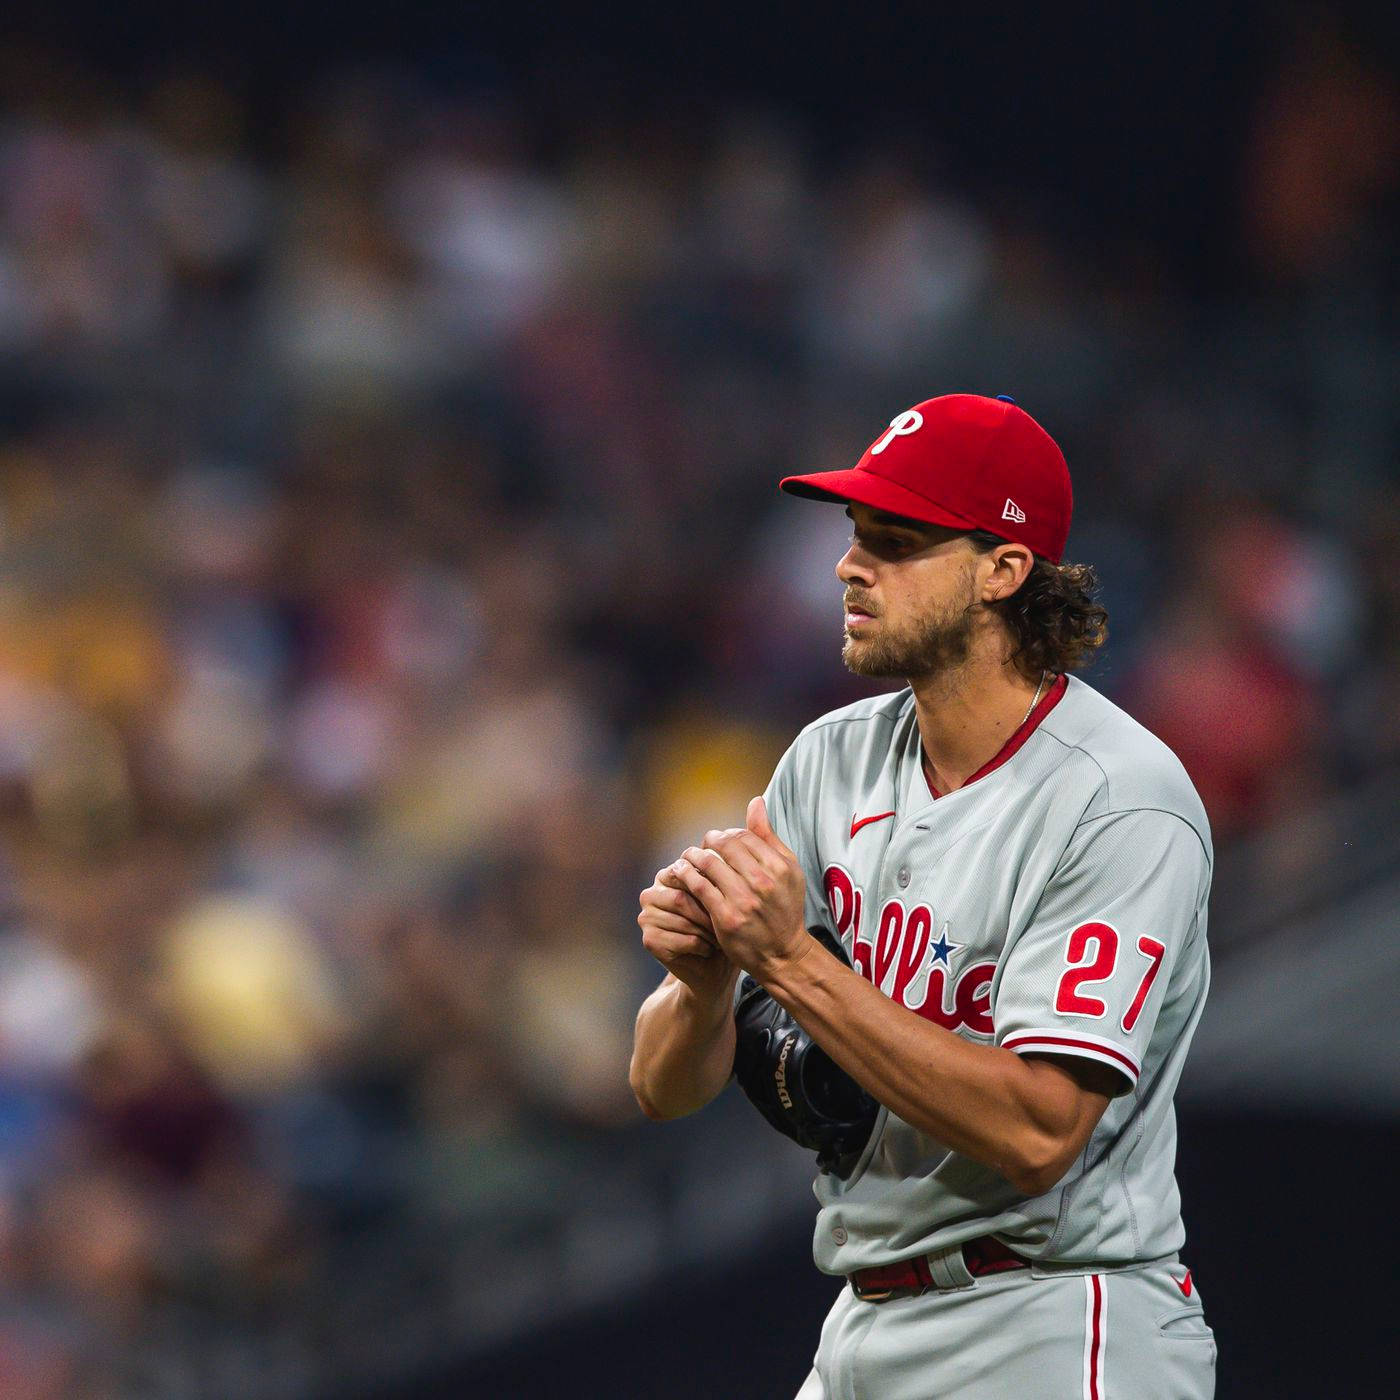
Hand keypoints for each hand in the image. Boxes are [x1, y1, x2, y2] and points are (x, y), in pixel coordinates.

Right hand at [638, 862, 734, 1001]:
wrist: (713, 964)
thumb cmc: (720, 924)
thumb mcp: (720, 896)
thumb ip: (713, 879)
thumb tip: (716, 861)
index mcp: (665, 876)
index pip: (684, 875)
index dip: (708, 888)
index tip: (728, 898)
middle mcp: (650, 894)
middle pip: (681, 899)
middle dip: (708, 913)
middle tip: (726, 923)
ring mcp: (646, 918)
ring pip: (684, 921)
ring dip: (708, 931)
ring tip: (720, 937)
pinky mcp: (649, 940)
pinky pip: (683, 940)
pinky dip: (703, 946)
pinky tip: (709, 949)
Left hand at [672, 796, 810, 980]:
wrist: (782, 954)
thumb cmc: (785, 909)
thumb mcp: (788, 871)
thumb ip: (769, 837)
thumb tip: (755, 802)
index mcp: (780, 866)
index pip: (744, 835)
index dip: (727, 834)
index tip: (718, 841)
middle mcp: (763, 881)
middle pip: (724, 845)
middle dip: (708, 842)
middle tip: (701, 847)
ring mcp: (744, 899)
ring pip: (708, 863)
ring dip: (692, 856)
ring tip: (687, 857)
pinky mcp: (725, 916)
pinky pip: (698, 886)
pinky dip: (686, 875)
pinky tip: (680, 873)